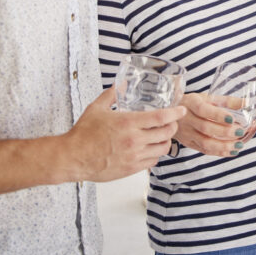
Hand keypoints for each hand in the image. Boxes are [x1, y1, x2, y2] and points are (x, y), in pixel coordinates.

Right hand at [66, 87, 184, 181]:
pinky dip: (155, 153)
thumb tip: (119, 85)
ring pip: (163, 148)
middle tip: (172, 122)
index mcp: (128, 123)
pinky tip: (151, 148)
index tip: (182, 110)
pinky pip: (153, 161)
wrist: (73, 158)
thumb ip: (111, 95)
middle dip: (173, 126)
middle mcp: (134, 140)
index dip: (175, 113)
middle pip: (167, 133)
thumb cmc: (83, 134)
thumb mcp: (96, 109)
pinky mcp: (131, 168)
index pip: (161, 118)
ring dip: (166, 141)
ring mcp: (134, 156)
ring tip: (163, 136)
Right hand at [176, 93, 244, 156]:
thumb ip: (226, 100)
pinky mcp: (189, 143)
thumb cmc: (193, 104)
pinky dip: (219, 152)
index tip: (232, 118)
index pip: (203, 110)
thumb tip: (246, 102)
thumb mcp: (207, 97)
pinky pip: (204, 150)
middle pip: (205, 128)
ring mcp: (187, 133)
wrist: (170, 113)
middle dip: (224, 132)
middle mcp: (187, 119)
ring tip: (239, 145)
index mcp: (191, 104)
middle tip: (240, 131)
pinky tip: (231, 151)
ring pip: (204, 143)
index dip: (217, 115)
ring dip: (223, 146)